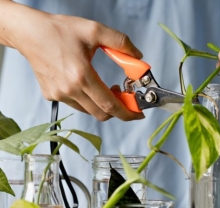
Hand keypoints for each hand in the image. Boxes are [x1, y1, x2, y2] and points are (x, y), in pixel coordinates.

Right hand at [0, 3, 143, 120]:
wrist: (29, 32)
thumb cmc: (59, 30)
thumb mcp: (95, 30)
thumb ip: (121, 43)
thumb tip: (138, 57)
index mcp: (81, 75)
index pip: (110, 105)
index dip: (128, 113)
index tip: (138, 114)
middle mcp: (69, 89)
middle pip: (101, 113)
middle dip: (118, 109)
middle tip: (125, 97)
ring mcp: (58, 94)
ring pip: (89, 111)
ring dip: (102, 104)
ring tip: (105, 87)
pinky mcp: (51, 95)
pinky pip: (76, 105)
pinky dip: (87, 100)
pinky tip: (88, 85)